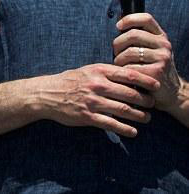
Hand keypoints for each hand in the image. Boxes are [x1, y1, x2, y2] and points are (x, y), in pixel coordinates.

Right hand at [36, 64, 157, 136]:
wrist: (46, 94)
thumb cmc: (68, 81)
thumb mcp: (86, 70)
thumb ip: (106, 73)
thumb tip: (129, 77)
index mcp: (98, 71)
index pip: (128, 75)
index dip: (146, 80)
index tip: (156, 85)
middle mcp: (97, 85)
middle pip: (130, 94)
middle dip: (146, 100)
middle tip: (153, 104)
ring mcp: (92, 102)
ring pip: (124, 110)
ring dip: (139, 116)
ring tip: (147, 118)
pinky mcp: (88, 116)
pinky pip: (111, 124)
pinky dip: (125, 129)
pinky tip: (133, 132)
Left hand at [114, 13, 185, 112]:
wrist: (169, 91)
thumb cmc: (153, 67)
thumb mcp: (151, 49)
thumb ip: (139, 37)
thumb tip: (119, 24)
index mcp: (161, 36)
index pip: (146, 18)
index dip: (129, 19)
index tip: (118, 26)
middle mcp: (164, 45)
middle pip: (133, 34)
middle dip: (118, 43)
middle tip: (116, 52)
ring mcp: (162, 58)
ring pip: (129, 52)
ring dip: (119, 59)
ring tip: (121, 65)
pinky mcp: (156, 72)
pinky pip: (130, 67)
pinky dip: (124, 71)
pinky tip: (127, 75)